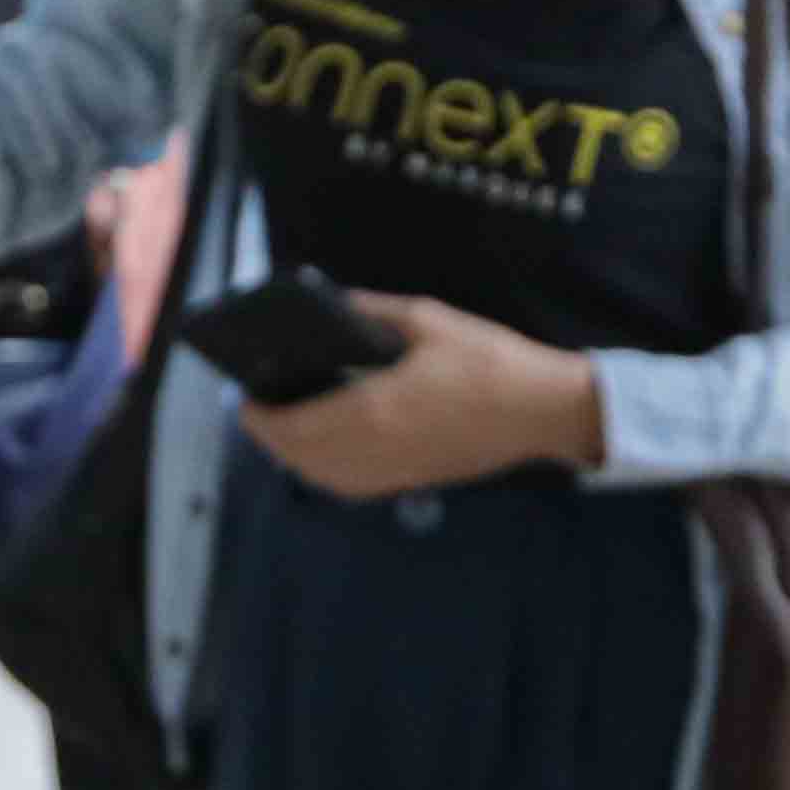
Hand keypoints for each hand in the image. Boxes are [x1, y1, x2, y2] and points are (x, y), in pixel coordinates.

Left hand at [241, 289, 602, 496]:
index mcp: (373, 410)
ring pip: (325, 478)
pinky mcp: (414, 478)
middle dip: (272, 437)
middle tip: (260, 409)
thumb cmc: (489, 359)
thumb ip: (370, 311)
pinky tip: (328, 450)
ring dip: (297, 458)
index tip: (247, 397)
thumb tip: (330, 303)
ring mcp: (396, 470)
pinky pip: (353, 486)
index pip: (292, 427)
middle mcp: (376, 450)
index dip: (260, 417)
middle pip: (301, 458)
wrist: (543, 408)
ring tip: (287, 427)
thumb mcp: (427, 320)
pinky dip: (327, 472)